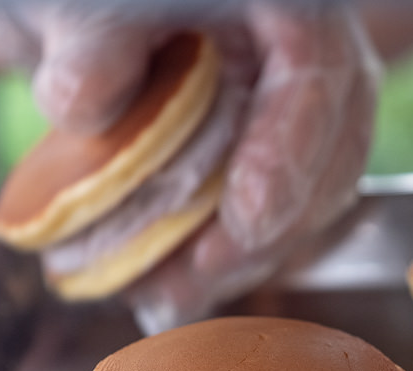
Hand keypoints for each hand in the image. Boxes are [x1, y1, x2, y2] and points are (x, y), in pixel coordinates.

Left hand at [0, 2, 379, 332]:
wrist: (116, 18)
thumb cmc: (115, 0)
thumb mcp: (95, 4)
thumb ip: (91, 43)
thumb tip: (82, 105)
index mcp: (289, 5)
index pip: (316, 73)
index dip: (289, 152)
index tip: (247, 219)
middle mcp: (315, 57)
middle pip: (329, 154)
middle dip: (264, 235)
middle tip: (190, 285)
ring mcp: (305, 111)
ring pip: (311, 197)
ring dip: (245, 258)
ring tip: (168, 298)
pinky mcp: (281, 152)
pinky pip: (280, 210)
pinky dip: (233, 252)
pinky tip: (179, 283)